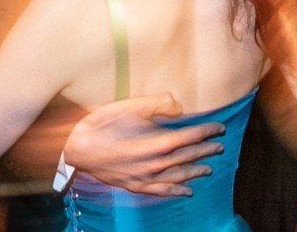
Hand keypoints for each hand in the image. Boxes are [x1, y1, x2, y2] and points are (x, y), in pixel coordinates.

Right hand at [62, 94, 224, 197]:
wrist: (77, 147)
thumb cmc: (102, 123)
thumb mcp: (129, 106)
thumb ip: (157, 104)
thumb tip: (179, 107)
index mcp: (156, 142)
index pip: (188, 136)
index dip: (205, 131)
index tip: (219, 128)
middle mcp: (155, 163)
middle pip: (186, 156)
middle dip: (205, 150)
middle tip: (220, 146)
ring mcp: (146, 177)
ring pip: (178, 175)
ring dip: (196, 170)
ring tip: (209, 167)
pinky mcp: (136, 185)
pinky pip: (163, 191)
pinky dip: (177, 191)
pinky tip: (187, 191)